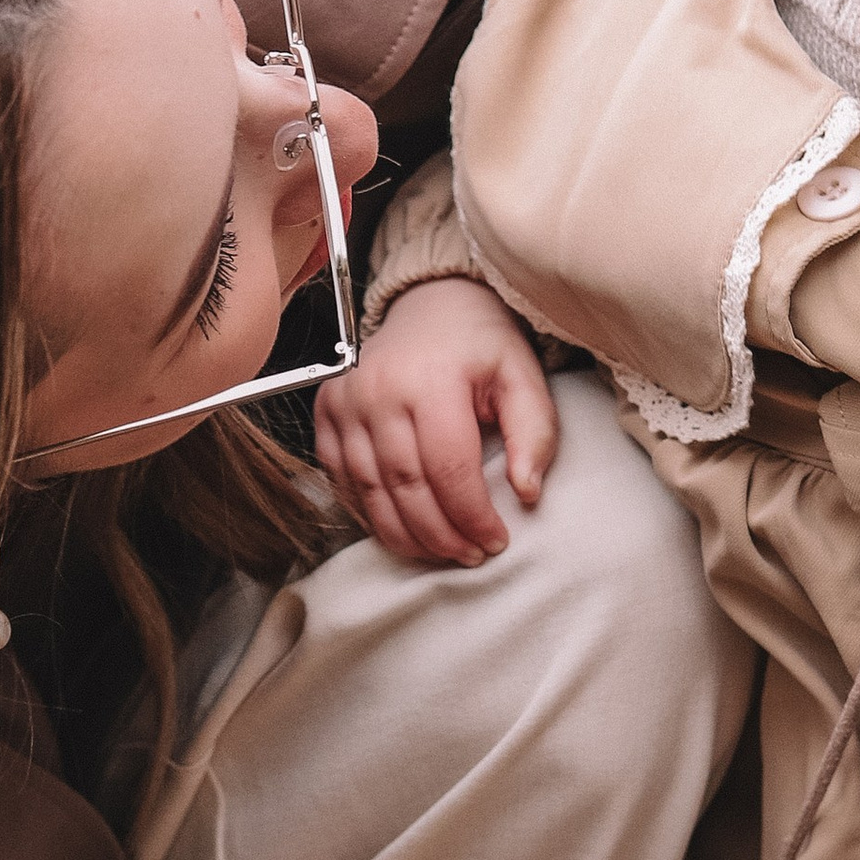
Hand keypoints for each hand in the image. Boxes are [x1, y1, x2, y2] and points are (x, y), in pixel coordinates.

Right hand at [314, 278, 560, 566]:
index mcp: (431, 380)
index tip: (495, 541)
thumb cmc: (480, 344)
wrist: (432, 304)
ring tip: (440, 551)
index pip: (449, 470)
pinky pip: (340, 479)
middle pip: (405, 488)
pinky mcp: (326, 411)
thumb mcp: (522, 377)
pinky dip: (369, 513)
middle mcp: (378, 390)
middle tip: (470, 555)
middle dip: (440, 535)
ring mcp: (344, 401)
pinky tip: (401, 529)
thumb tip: (527, 493)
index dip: (472, 517)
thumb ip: (533, 434)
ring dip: (405, 534)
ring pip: (369, 491)